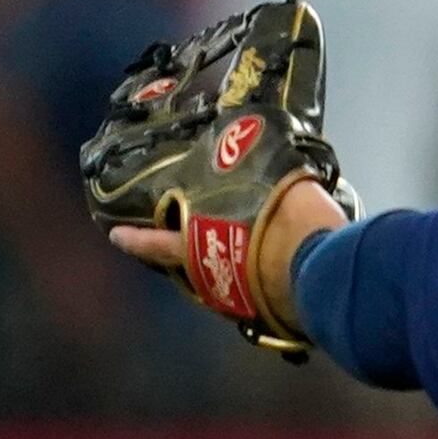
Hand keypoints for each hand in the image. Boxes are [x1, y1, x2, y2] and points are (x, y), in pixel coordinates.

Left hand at [108, 168, 344, 325]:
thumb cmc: (286, 222)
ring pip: (222, 286)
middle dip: (183, 259)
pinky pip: (258, 297)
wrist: (322, 275)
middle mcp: (211, 277)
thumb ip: (258, 158)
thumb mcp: (270, 173)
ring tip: (237, 259)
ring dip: (225, 272)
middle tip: (180, 250)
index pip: (156, 241)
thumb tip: (249, 121)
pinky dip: (262, 285)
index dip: (135, 239)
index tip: (115, 236)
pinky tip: (278, 274)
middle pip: (188, 269)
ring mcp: (241, 302)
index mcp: (199, 241)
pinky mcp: (273, 317)